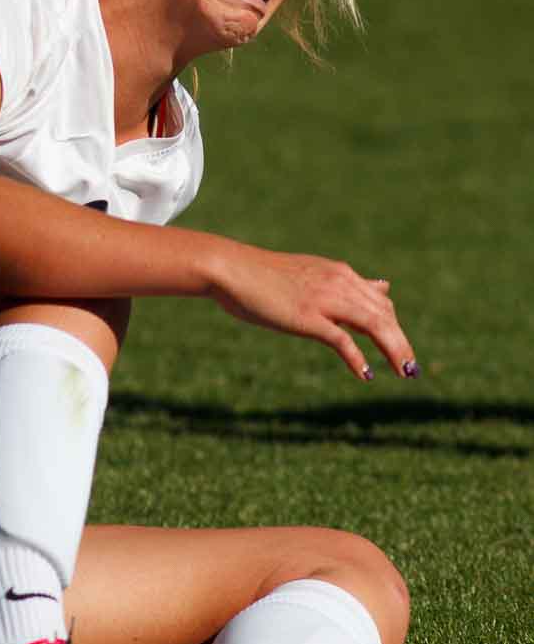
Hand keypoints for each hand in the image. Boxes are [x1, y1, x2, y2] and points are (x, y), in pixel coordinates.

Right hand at [207, 241, 417, 379]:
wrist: (232, 268)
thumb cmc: (262, 274)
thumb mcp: (308, 275)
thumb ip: (339, 284)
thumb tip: (375, 286)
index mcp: (339, 273)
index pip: (379, 301)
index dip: (393, 326)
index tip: (400, 348)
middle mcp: (339, 283)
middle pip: (384, 315)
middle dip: (401, 342)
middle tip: (411, 369)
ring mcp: (325, 300)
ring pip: (374, 325)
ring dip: (393, 350)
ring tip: (404, 372)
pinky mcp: (308, 317)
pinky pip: (342, 340)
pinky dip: (357, 358)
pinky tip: (365, 374)